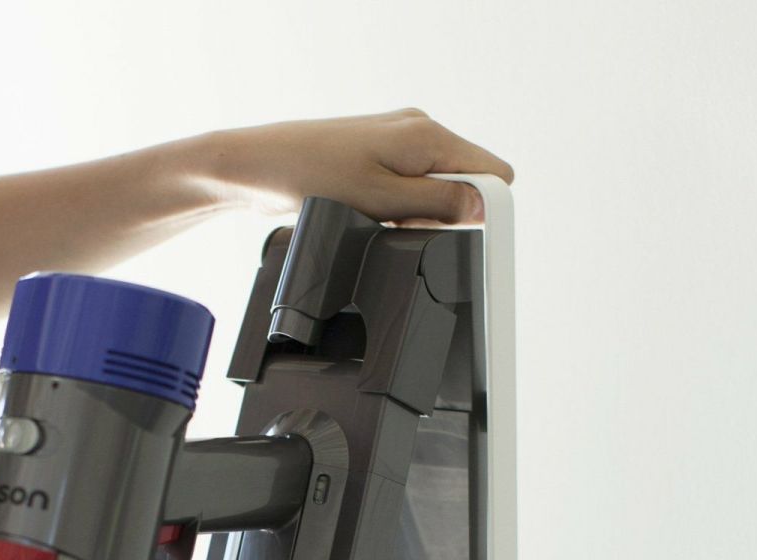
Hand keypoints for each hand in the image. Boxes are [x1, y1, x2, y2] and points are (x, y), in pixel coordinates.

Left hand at [205, 108, 513, 225]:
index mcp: (427, 135)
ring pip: (436, 190)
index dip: (484, 210)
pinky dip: (398, 209)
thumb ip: (439, 204)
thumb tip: (484, 207)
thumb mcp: (383, 202)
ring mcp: (399, 141)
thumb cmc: (313, 179)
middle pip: (465, 184)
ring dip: (417, 216)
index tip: (458, 233)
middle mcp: (418, 130)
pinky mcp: (380, 155)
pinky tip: (369, 214)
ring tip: (378, 218)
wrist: (262, 168)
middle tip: (403, 226)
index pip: (493, 173)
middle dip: (445, 216)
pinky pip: (410, 189)